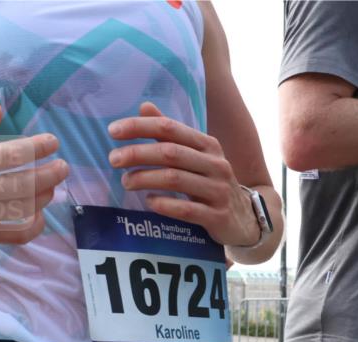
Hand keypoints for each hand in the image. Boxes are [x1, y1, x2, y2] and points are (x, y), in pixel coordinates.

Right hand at [0, 103, 68, 243]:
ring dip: (44, 196)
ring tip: (52, 185)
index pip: (9, 155)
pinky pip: (15, 235)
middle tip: (63, 166)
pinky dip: (34, 226)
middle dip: (49, 174)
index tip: (52, 142)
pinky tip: (40, 212)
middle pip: (22, 185)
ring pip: (22, 210)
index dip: (36, 147)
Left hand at [108, 102, 257, 246]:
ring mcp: (218, 190)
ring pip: (176, 179)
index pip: (170, 129)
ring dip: (145, 178)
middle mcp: (215, 164)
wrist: (244, 219)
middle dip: (138, 153)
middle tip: (113, 159)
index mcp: (207, 145)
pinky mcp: (217, 216)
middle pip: (170, 153)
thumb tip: (144, 106)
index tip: (113, 130)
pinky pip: (187, 209)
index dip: (141, 127)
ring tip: (125, 182)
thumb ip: (170, 134)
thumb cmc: (210, 183)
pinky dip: (165, 204)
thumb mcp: (195, 156)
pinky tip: (149, 202)